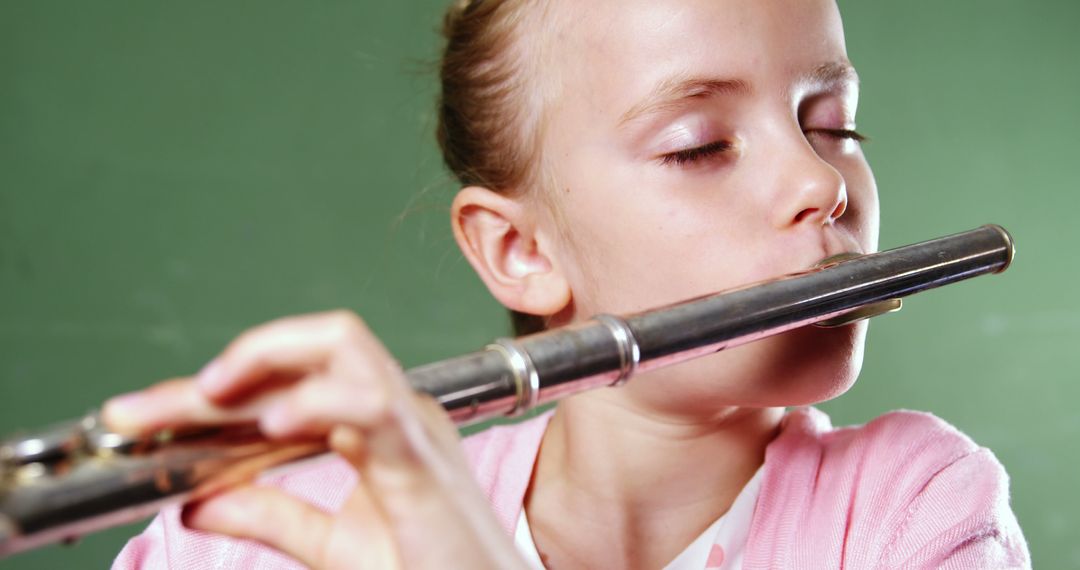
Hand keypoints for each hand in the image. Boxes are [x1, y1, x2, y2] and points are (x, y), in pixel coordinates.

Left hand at [104, 311, 527, 569]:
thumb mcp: (333, 546)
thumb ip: (270, 515)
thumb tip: (195, 504)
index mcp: (375, 425)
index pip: (286, 382)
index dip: (209, 394)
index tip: (140, 417)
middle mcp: (394, 411)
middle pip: (308, 348)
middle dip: (227, 364)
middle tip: (151, 406)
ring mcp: (412, 426)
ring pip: (344, 346)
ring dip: (265, 358)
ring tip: (206, 393)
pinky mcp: (422, 460)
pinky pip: (372, 405)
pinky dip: (317, 402)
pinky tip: (268, 424)